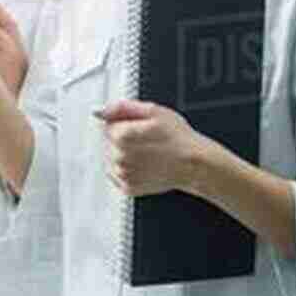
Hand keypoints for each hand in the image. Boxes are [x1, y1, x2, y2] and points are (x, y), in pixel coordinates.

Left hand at [98, 100, 214, 196]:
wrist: (193, 164)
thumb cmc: (178, 138)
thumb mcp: (154, 111)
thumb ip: (123, 108)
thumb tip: (102, 109)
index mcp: (122, 136)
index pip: (107, 126)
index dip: (123, 124)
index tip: (137, 127)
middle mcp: (119, 157)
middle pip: (108, 142)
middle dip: (122, 139)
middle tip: (145, 140)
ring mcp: (123, 174)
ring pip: (111, 159)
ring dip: (123, 154)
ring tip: (145, 152)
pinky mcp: (128, 188)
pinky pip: (117, 175)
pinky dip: (126, 169)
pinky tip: (142, 164)